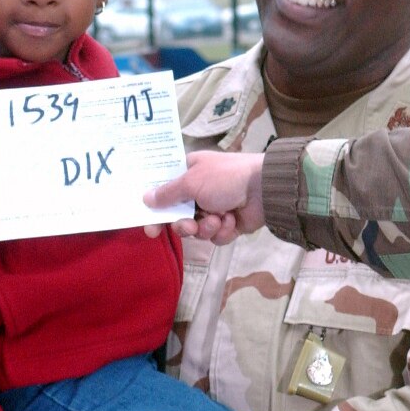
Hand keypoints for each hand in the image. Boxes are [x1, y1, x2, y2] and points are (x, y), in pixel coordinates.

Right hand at [145, 152, 267, 244]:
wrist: (263, 190)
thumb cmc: (225, 178)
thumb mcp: (191, 181)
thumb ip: (167, 193)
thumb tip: (145, 198)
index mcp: (189, 173)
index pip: (165, 193)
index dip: (157, 211)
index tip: (150, 228)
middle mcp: (199, 191)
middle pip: (179, 217)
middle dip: (184, 225)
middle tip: (189, 226)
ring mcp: (214, 208)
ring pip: (197, 230)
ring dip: (206, 227)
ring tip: (218, 219)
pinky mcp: (228, 224)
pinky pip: (215, 236)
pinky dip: (222, 231)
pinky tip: (231, 221)